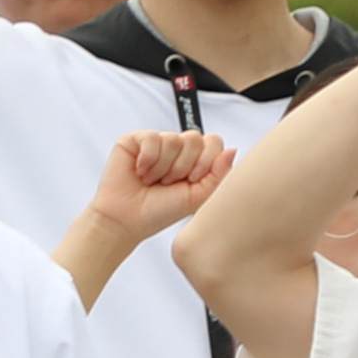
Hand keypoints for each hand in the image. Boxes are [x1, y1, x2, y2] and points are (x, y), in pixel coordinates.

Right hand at [75, 124, 233, 247]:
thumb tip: (231, 149)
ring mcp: (156, 142)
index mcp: (195, 159)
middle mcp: (177, 149)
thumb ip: (219, 174)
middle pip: (195, 138)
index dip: (205, 161)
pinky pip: (151, 137)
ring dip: (163, 166)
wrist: (127, 220)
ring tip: (153, 179)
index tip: (192, 180)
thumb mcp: (199, 197)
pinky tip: (140, 171)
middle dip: (183, 166)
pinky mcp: (134, 140)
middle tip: (169, 182)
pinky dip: (147, 159)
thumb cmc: (159, 211)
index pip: (213, 142)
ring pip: (173, 139)